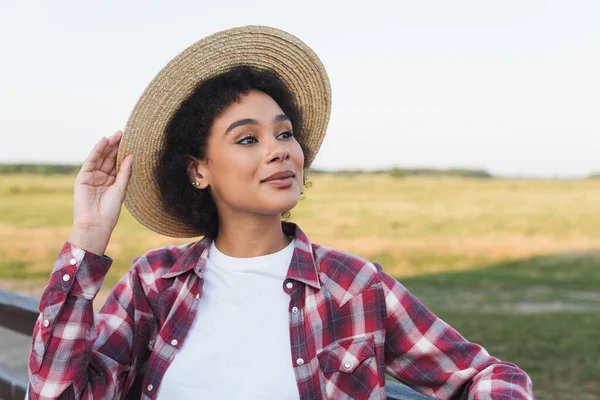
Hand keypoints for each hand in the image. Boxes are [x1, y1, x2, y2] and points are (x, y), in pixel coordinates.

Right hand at [67, 130, 132, 254]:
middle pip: (109, 158)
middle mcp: (102, 178)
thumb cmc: (111, 210)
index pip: (117, 163)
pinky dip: (96, 151)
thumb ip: (124, 171)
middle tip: (124, 133)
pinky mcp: (82, 178)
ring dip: (107, 146)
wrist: (96, 224)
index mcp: (112, 181)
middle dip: (116, 146)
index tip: (131, 140)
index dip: (123, 152)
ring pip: (101, 158)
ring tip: (115, 135)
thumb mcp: (121, 188)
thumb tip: (131, 155)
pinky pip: (90, 161)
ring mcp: (92, 177)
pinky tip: (103, 141)